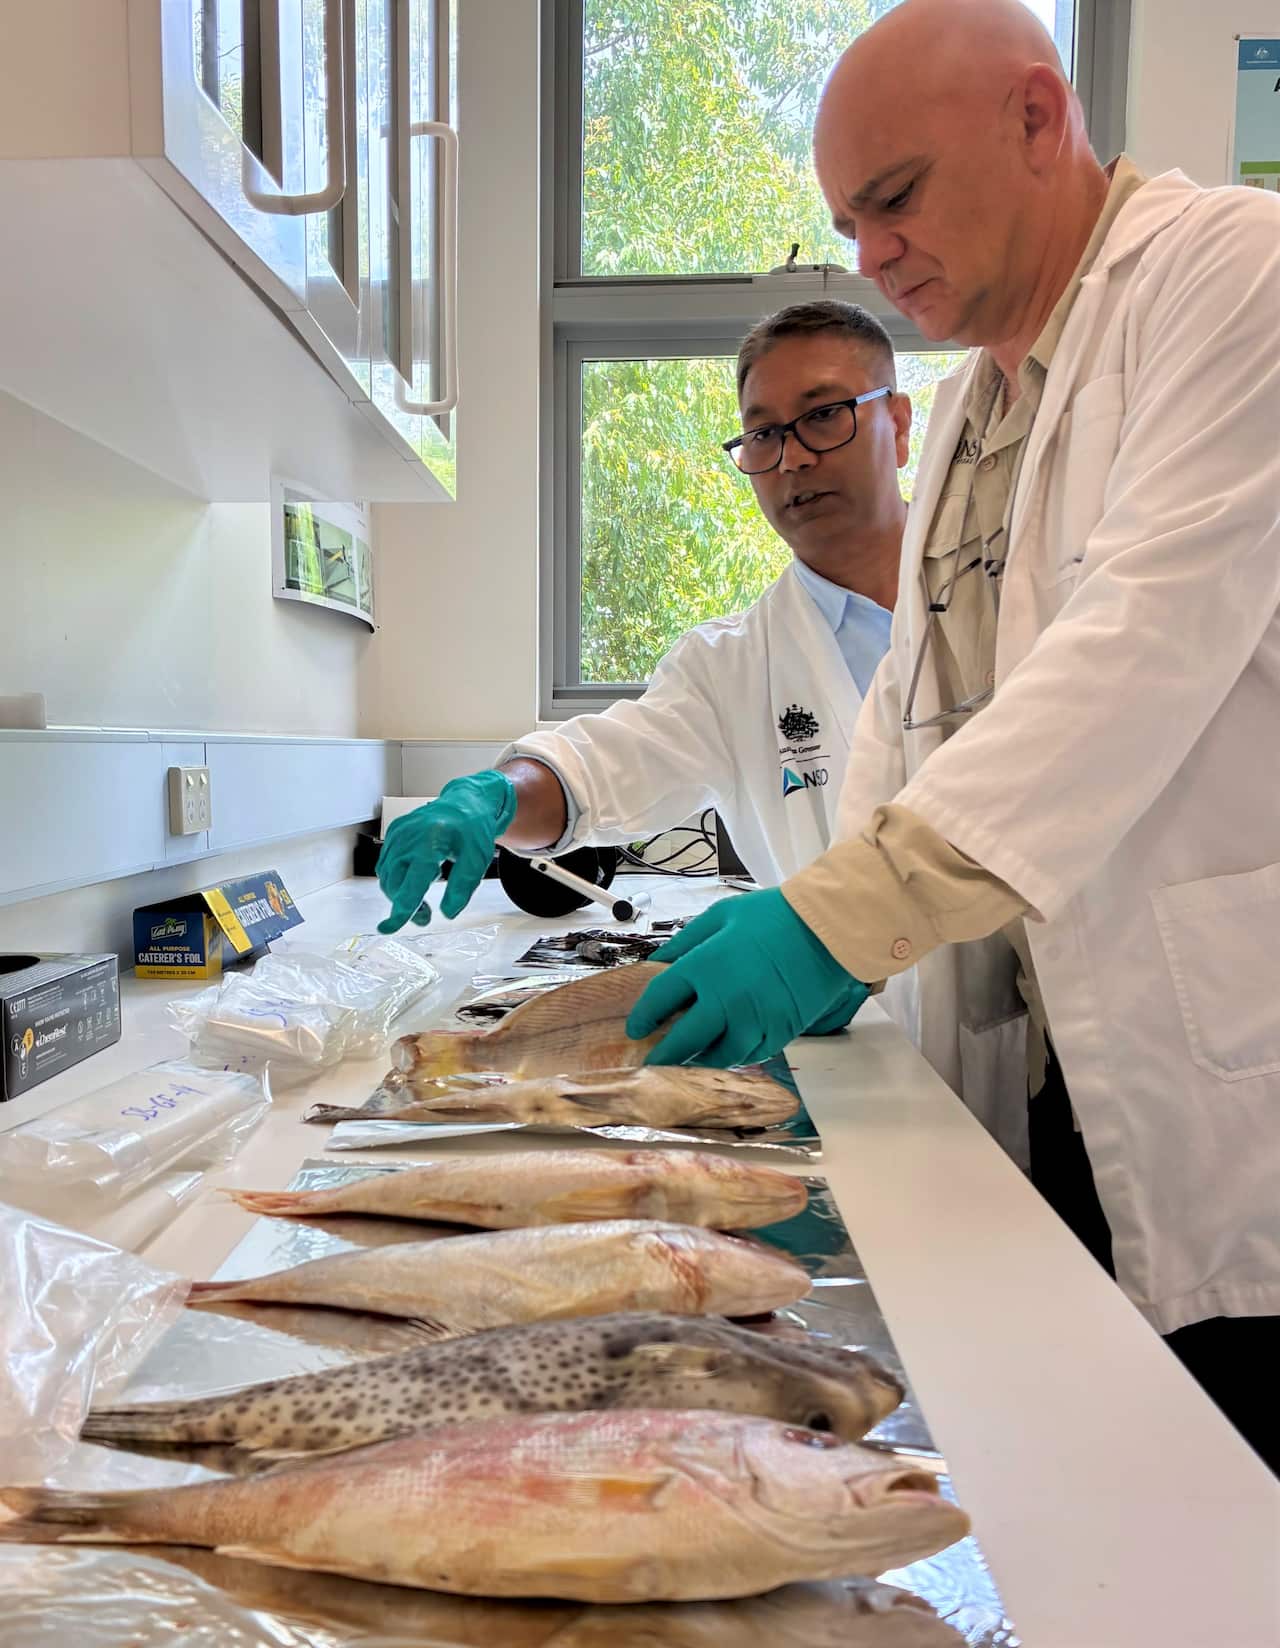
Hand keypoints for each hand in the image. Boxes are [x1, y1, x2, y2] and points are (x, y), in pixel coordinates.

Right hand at [377, 771, 517, 933]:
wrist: (465, 803)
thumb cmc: (472, 832)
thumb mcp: (477, 861)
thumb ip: (462, 889)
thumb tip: (447, 913)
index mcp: (430, 843)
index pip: (410, 885)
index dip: (400, 910)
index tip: (388, 928)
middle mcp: (408, 837)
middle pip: (395, 884)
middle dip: (405, 906)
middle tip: (426, 917)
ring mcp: (397, 833)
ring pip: (388, 877)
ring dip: (400, 894)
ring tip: (424, 897)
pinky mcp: (393, 833)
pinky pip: (387, 864)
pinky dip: (398, 878)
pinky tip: (417, 875)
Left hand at [624, 889, 865, 1066]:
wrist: (828, 929)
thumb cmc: (772, 915)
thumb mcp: (720, 916)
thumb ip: (685, 942)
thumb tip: (657, 962)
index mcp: (704, 966)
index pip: (660, 1000)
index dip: (643, 1018)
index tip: (636, 1028)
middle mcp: (724, 1001)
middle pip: (684, 1040)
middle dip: (664, 1054)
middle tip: (653, 1061)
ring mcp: (754, 1021)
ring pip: (718, 1056)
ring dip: (699, 1061)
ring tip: (687, 1062)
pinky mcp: (779, 1033)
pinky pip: (750, 1055)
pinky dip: (735, 1056)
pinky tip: (726, 1052)